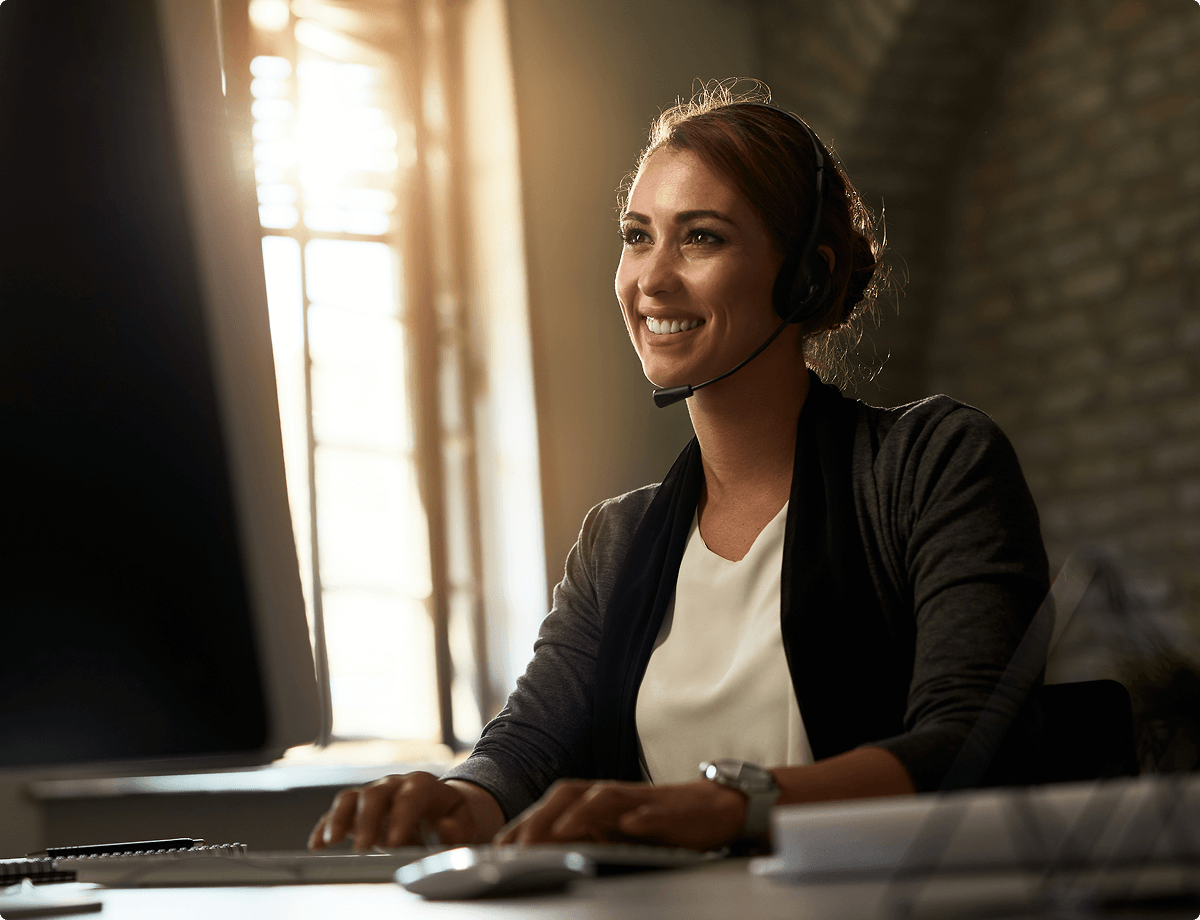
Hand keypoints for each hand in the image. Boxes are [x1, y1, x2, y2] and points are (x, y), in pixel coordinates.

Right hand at [308, 772, 500, 850]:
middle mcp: (395, 785)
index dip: (401, 817)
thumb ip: (457, 828)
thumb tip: (445, 829)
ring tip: (331, 841)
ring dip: (339, 818)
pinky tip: (317, 844)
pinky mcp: (359, 809)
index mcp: (423, 785)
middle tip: (363, 848)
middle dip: (368, 821)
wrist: (444, 811)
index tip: (394, 842)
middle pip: (376, 794)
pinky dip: (325, 826)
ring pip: (352, 797)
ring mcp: (374, 794)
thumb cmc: (453, 819)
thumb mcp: (464, 824)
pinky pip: (339, 812)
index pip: (410, 796)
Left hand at [495, 778, 747, 851]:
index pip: (551, 806)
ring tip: (559, 834)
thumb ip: (587, 840)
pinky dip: (636, 816)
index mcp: (595, 802)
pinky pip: (649, 810)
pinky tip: (628, 825)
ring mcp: (638, 799)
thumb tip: (545, 856)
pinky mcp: (667, 809)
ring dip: (578, 815)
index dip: (524, 822)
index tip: (498, 847)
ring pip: (603, 797)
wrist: (714, 809)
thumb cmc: (662, 825)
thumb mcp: (618, 836)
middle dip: (540, 818)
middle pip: (568, 795)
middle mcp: (611, 796)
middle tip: (518, 846)